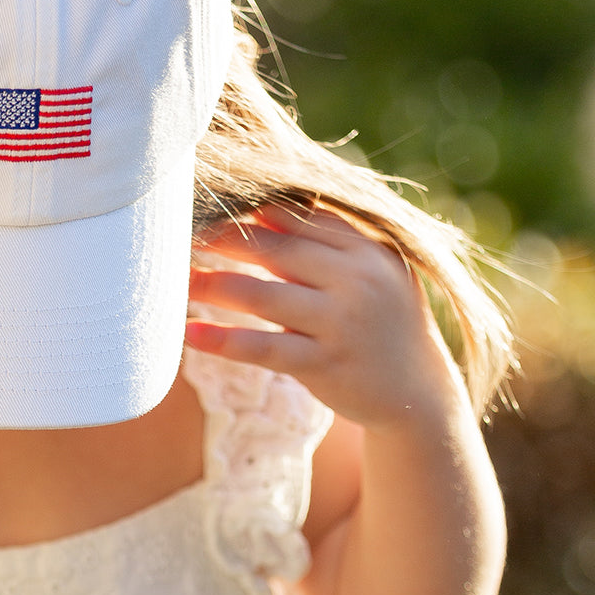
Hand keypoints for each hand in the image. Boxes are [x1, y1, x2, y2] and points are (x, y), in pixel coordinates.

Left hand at [185, 205, 461, 429]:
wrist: (418, 391)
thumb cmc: (381, 320)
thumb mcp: (370, 271)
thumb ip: (326, 237)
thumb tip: (259, 204)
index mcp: (365, 248)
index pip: (295, 216)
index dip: (246, 209)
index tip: (206, 203)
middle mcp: (357, 281)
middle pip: (272, 248)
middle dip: (219, 240)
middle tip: (178, 233)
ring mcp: (341, 324)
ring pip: (260, 296)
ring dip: (211, 285)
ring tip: (176, 280)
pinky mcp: (324, 365)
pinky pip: (262, 347)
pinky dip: (222, 340)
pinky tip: (189, 333)